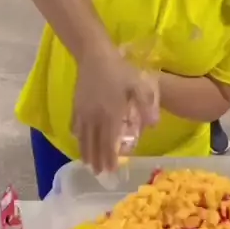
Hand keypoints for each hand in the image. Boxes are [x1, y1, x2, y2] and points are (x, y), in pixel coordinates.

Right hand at [73, 42, 158, 173]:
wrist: (95, 54)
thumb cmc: (119, 69)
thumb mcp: (138, 85)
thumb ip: (146, 106)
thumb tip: (153, 126)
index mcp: (112, 114)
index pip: (109, 142)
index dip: (109, 157)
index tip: (111, 170)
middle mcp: (95, 117)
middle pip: (94, 144)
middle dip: (97, 160)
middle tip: (99, 173)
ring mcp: (84, 112)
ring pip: (83, 137)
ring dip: (85, 152)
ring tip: (87, 164)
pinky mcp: (76, 105)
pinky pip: (75, 125)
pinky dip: (77, 136)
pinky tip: (78, 139)